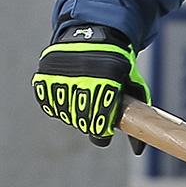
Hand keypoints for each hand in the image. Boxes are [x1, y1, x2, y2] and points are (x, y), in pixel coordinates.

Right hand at [32, 24, 151, 153]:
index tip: (104, 133)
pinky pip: (50, 104)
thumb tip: (138, 150)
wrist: (94, 36)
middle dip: (90, 125)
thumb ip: (137, 113)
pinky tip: (69, 100)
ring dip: (74, 116)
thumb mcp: (133, 83)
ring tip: (83, 107)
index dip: (102, 132)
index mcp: (110, 77)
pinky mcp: (45, 76)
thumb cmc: (119, 66)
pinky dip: (59, 107)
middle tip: (95, 121)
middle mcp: (84, 75)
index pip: (102, 118)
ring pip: (66, 113)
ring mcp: (62, 75)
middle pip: (83, 119)